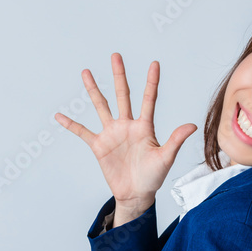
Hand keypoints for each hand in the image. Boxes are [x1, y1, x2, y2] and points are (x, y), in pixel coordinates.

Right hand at [54, 52, 196, 215]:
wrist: (136, 194)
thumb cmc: (153, 177)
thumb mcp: (166, 158)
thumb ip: (176, 140)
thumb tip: (192, 125)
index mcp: (145, 127)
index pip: (149, 100)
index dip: (152, 82)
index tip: (155, 63)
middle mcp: (127, 126)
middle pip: (123, 95)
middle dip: (120, 75)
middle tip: (116, 56)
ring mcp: (112, 134)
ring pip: (101, 106)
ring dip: (94, 90)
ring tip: (86, 72)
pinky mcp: (99, 146)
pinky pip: (82, 132)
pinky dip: (71, 125)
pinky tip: (58, 115)